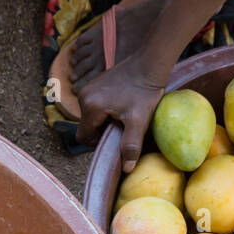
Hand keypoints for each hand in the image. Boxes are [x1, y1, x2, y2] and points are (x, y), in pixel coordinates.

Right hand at [75, 56, 167, 173]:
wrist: (149, 65)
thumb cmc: (144, 93)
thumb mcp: (139, 121)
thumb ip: (131, 145)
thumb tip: (127, 168)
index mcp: (90, 107)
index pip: (84, 137)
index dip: (97, 143)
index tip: (115, 137)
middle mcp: (83, 96)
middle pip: (86, 126)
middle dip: (102, 131)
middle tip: (122, 126)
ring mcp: (87, 88)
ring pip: (90, 116)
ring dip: (104, 121)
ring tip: (123, 115)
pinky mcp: (94, 83)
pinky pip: (94, 105)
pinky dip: (105, 110)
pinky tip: (122, 105)